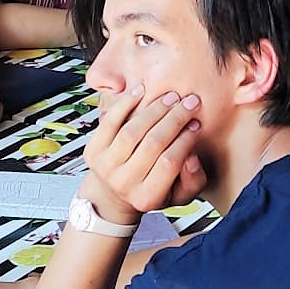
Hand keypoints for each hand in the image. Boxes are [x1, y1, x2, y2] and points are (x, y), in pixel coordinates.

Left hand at [80, 85, 206, 224]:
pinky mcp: (93, 151)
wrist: (112, 193)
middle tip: (190, 103)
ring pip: (132, 131)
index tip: (196, 124)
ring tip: (171, 97)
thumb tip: (192, 157)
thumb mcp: (178, 195)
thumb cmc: (150, 191)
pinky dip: (126, 103)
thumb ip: (192, 180)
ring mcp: (105, 166)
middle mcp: (123, 183)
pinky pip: (110, 122)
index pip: (170, 163)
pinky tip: (142, 91)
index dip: (186, 140)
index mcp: (146, 198)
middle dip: (175, 119)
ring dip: (154, 110)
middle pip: (152, 144)